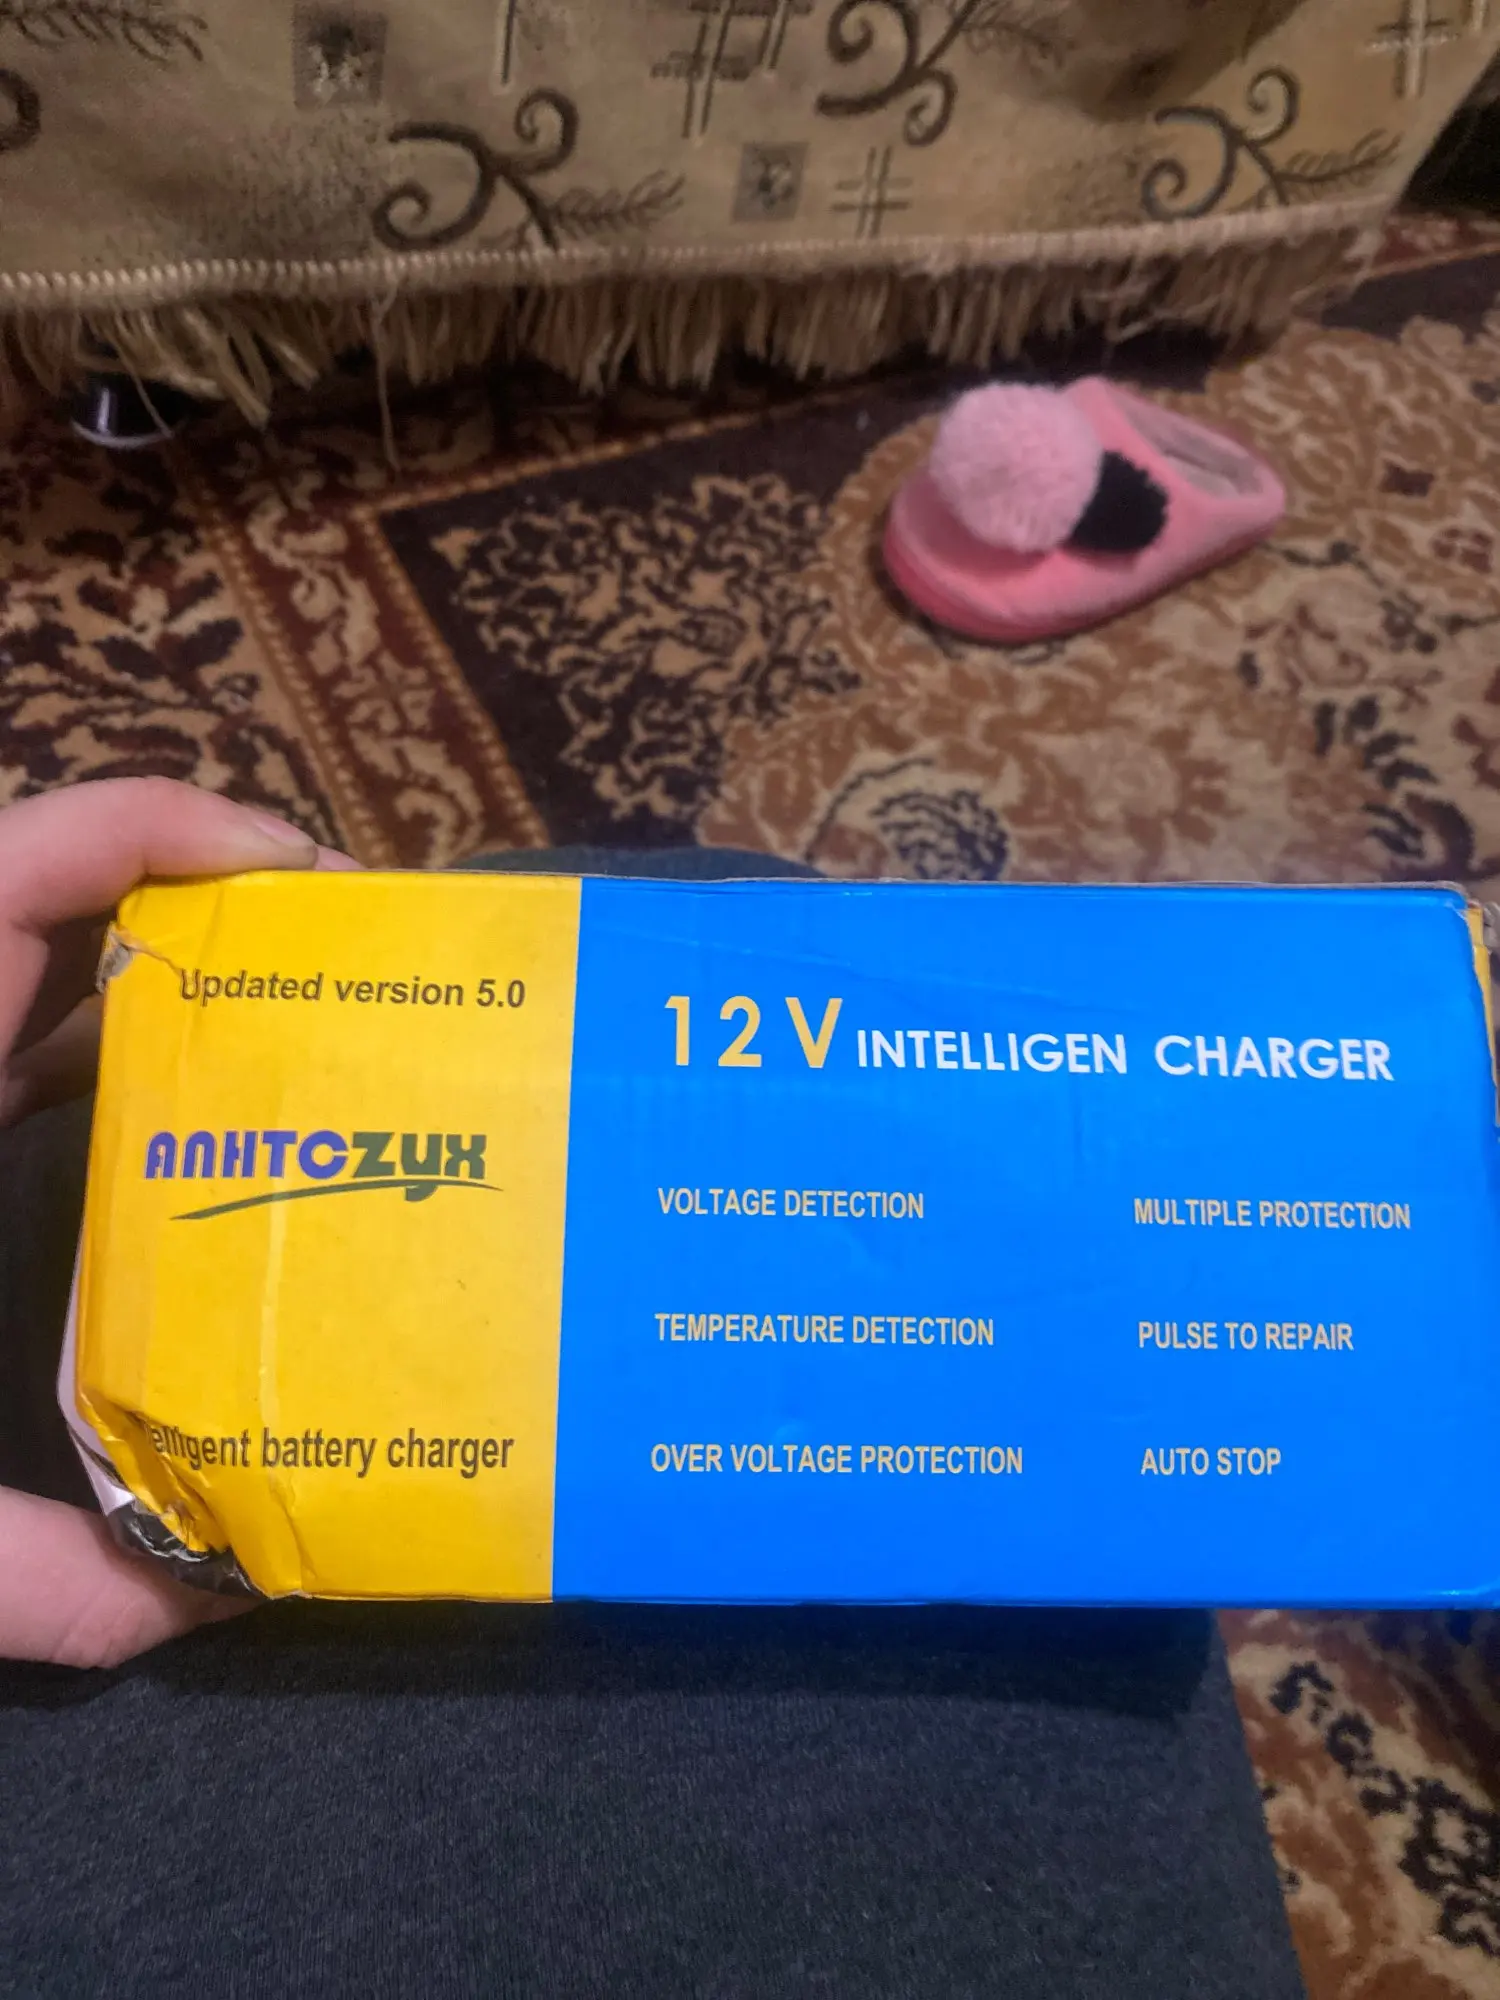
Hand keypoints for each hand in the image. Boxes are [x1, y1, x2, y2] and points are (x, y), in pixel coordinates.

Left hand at [0, 779, 354, 1665]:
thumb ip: (24, 1566)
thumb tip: (212, 1606)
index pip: (33, 866)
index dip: (180, 831)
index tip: (323, 888)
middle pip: (80, 909)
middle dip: (229, 923)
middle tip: (368, 993)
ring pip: (62, 986)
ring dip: (188, 1003)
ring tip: (326, 1062)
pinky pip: (31, 1061)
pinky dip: (117, 1077)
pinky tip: (198, 1157)